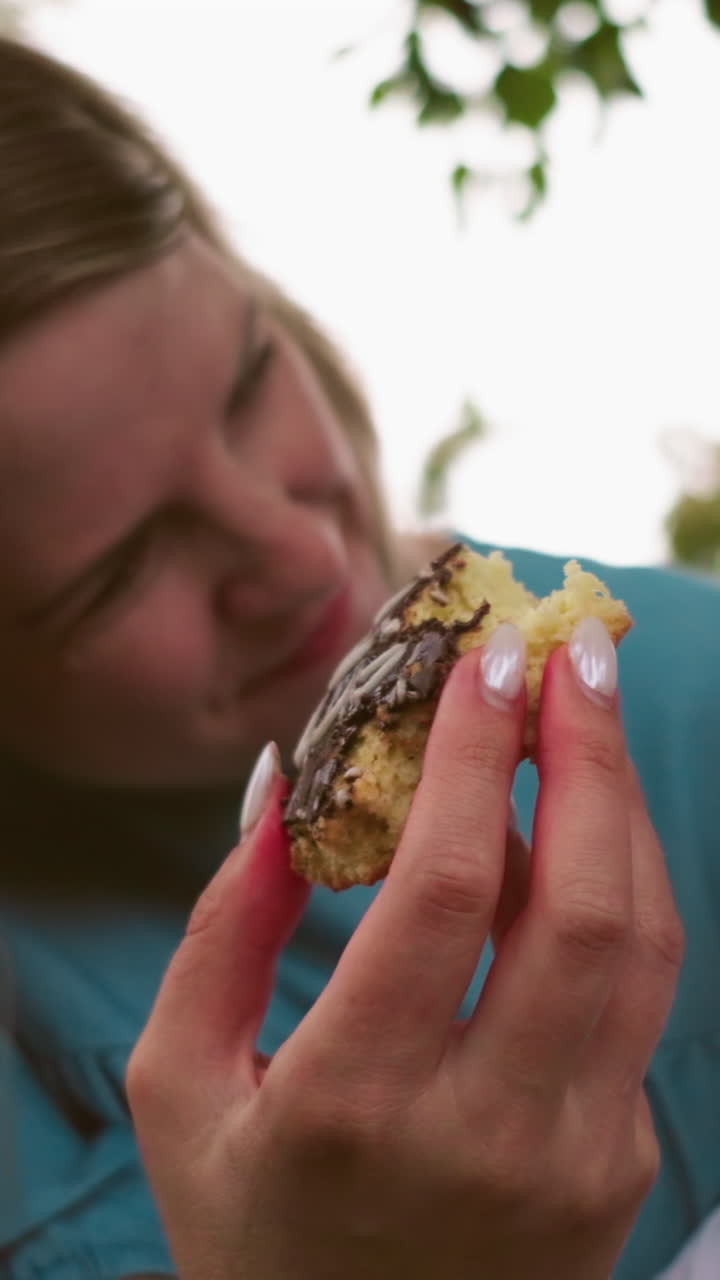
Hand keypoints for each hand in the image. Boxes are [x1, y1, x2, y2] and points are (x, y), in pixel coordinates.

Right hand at [127, 622, 682, 1279]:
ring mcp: (576, 1161)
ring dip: (621, 810)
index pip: (447, 890)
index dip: (475, 755)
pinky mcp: (620, 1167)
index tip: (486, 658)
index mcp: (354, 1107)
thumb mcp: (179, 1088)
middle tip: (573, 654)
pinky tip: (573, 834)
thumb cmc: (247, 1232)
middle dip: (587, 754)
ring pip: (642, 944)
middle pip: (583, 906)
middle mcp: (489, 1137)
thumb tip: (284, 782)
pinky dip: (615, 891)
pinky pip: (639, 997)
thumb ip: (221, 929)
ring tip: (587, 717)